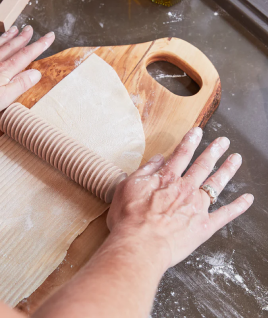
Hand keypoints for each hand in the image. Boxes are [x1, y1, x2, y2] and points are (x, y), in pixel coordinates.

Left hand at [0, 25, 54, 123]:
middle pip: (11, 47)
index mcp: (3, 71)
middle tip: (31, 28)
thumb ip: (20, 84)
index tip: (49, 37)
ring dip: (7, 37)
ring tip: (14, 29)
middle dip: (23, 38)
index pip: (25, 56)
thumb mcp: (3, 99)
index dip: (39, 46)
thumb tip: (36, 73)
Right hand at [107, 127, 253, 268]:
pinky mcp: (205, 226)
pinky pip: (225, 214)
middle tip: (223, 142)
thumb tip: (158, 158)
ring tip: (236, 159)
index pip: (181, 155)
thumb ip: (145, 170)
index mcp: (167, 179)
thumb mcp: (128, 187)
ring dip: (227, 170)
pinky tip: (247, 198)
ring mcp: (197, 207)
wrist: (141, 244)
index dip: (190, 142)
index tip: (198, 131)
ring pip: (216, 184)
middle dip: (213, 151)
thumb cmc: (129, 218)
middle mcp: (185, 189)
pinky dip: (238, 206)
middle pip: (202, 166)